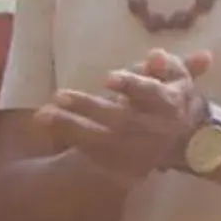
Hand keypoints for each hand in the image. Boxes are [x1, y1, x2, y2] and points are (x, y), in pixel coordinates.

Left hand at [40, 48, 212, 181]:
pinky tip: (47, 123)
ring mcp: (136, 152)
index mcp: (171, 104)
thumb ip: (169, 65)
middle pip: (121, 120)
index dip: (132, 87)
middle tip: (60, 96)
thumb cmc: (170, 101)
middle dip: (89, 108)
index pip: (153, 94)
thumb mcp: (177, 80)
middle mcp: (154, 131)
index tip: (107, 78)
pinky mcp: (120, 166)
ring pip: (101, 140)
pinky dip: (69, 137)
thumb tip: (155, 54)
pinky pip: (91, 153)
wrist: (178, 144)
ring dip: (70, 126)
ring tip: (42, 114)